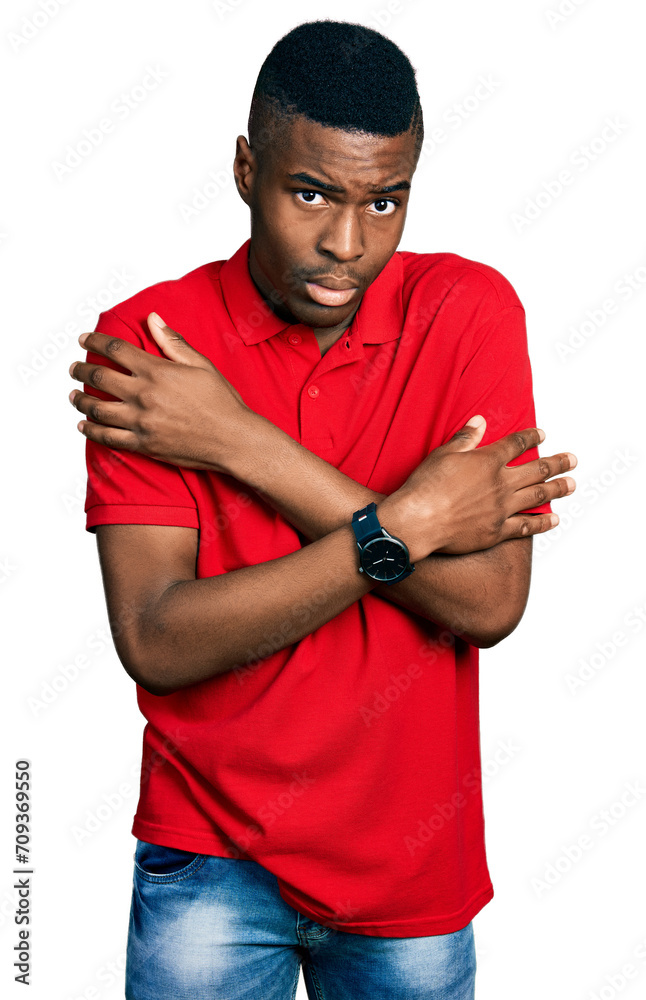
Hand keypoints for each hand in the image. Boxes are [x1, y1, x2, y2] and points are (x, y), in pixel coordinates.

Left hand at [68, 312, 251, 471]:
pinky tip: (83, 425)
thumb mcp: (201, 365)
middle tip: (74, 368)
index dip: (95, 341)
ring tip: (73, 395)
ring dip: (80, 400)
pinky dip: (91, 430)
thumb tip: (152, 319)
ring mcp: (142, 422)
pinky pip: (108, 437)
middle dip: (81, 369)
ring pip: (97, 408)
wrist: (233, 440)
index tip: (83, 339)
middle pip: (100, 377)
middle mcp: (144, 395)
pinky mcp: (143, 444)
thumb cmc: (222, 402)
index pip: (116, 349)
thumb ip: (173, 342)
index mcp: (158, 371)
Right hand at [377, 415, 576, 559]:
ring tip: (572, 485)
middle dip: (558, 463)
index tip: (542, 435)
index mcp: (488, 461)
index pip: (516, 444)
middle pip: (538, 470)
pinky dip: (543, 523)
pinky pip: (526, 526)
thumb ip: (465, 438)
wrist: (418, 521)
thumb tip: (479, 422)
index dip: (531, 437)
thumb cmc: (425, 487)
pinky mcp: (496, 531)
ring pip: (538, 496)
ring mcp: (502, 508)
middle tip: (572, 460)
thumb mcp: (443, 454)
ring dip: (558, 489)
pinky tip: (555, 519)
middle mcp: (501, 483)